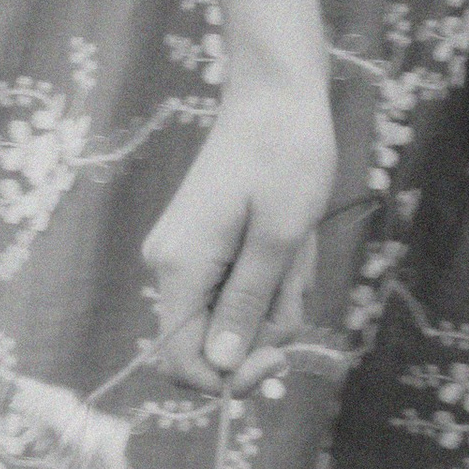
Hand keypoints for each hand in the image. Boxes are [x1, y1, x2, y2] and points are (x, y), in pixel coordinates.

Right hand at [141, 70, 337, 389]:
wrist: (277, 91)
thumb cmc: (285, 153)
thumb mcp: (279, 235)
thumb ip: (248, 305)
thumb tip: (220, 368)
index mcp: (178, 266)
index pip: (182, 362)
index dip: (230, 377)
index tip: (281, 359)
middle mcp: (170, 265)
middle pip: (214, 339)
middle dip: (267, 321)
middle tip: (297, 269)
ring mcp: (187, 252)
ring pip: (235, 312)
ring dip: (278, 290)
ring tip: (297, 241)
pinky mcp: (206, 242)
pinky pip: (241, 284)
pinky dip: (274, 271)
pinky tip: (291, 236)